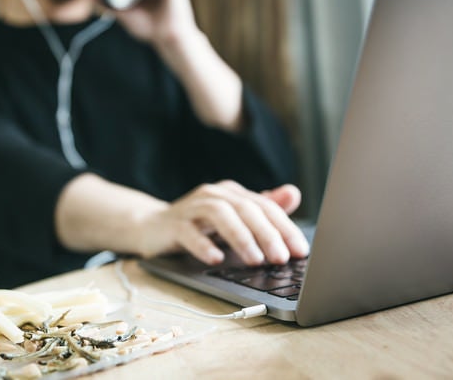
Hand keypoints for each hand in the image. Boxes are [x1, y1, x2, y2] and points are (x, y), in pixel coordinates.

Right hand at [137, 180, 309, 265]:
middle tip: (281, 258)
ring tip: (256, 260)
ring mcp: (192, 208)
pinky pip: (189, 232)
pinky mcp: (173, 224)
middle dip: (267, 234)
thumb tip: (294, 193)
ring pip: (220, 215)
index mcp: (232, 193)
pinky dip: (204, 245)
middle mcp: (213, 195)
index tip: (300, 250)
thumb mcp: (233, 217)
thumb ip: (262, 207)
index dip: (284, 227)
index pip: (264, 206)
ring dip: (241, 238)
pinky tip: (216, 258)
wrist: (152, 227)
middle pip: (245, 209)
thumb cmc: (198, 224)